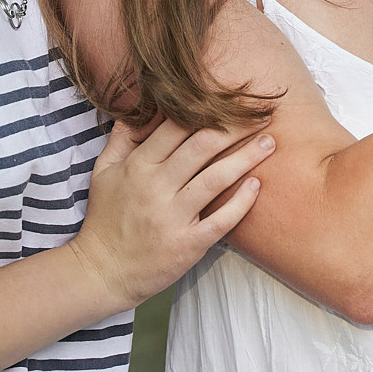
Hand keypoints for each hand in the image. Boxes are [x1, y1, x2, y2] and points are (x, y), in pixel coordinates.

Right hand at [71, 117, 269, 306]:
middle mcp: (156, 187)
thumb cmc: (105, 219)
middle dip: (234, 127)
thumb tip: (137, 108)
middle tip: (260, 115)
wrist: (103, 271)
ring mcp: (173, 217)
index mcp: (138, 166)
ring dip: (246, 157)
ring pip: (216, 178)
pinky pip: (221, 220)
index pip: (176, 127)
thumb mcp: (103, 173)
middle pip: (202, 146)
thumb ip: (122, 139)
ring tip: (269, 142)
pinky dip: (242, 202)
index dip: (204, 109)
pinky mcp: (187, 244)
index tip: (229, 100)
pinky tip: (257, 185)